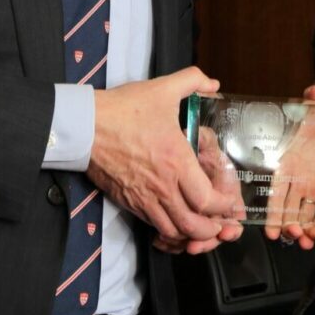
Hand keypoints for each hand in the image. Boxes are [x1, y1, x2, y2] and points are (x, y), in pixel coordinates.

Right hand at [88, 67, 242, 252]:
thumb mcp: (162, 88)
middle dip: (211, 230)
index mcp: (177, 161)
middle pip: (193, 225)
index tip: (229, 203)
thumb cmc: (124, 109)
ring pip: (172, 230)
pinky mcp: (128, 202)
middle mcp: (163, 186)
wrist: (85, 125)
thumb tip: (213, 83)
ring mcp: (144, 197)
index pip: (208, 200)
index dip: (223, 207)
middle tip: (219, 224)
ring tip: (199, 226)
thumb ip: (193, 80)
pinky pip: (152, 225)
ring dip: (190, 234)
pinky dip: (167, 231)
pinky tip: (173, 221)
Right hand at [264, 82, 314, 250]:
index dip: (274, 212)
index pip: (277, 193)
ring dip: (304, 229)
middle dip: (288, 225)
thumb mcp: (314, 108)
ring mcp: (313, 187)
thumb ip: (313, 98)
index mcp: (288, 165)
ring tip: (306, 243)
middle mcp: (297, 180)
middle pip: (289, 209)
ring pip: (305, 213)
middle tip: (292, 237)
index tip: (271, 231)